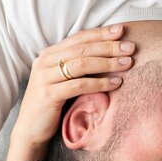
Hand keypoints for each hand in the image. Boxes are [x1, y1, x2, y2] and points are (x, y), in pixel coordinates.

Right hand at [12, 24, 134, 146]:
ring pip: (81, 64)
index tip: (122, 31)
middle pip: (82, 49)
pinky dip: (100, 83)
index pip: (78, 38)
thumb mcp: (65, 79)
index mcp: (49, 54)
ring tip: (128, 63)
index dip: (101, 33)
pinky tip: (116, 83)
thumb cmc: (54, 103)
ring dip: (107, 63)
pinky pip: (78, 85)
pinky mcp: (48, 94)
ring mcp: (44, 77)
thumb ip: (79, 65)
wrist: (31, 130)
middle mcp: (44, 61)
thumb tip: (112, 53)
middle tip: (130, 48)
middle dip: (109, 46)